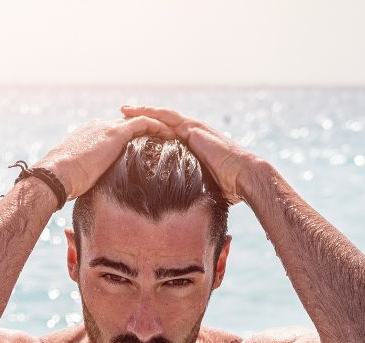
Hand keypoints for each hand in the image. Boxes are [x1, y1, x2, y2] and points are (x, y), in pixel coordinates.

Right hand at [35, 115, 177, 200]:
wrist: (56, 175)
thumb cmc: (64, 185)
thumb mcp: (80, 180)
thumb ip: (91, 181)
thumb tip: (97, 198)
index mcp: (89, 137)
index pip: (114, 135)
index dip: (131, 142)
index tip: (145, 151)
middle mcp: (98, 127)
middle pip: (128, 126)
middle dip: (146, 132)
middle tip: (164, 142)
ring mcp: (106, 128)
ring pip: (138, 121)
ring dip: (156, 127)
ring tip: (172, 137)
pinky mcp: (114, 133)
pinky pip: (143, 124)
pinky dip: (157, 127)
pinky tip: (170, 136)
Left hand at [120, 105, 255, 204]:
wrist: (243, 176)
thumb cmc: (229, 187)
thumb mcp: (203, 187)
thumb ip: (191, 190)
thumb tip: (181, 210)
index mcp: (194, 145)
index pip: (167, 135)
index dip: (150, 133)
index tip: (133, 135)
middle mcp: (193, 133)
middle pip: (161, 122)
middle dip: (141, 119)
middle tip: (121, 116)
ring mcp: (193, 129)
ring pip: (162, 116)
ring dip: (143, 112)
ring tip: (124, 110)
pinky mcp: (194, 129)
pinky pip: (169, 118)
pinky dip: (152, 114)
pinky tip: (137, 113)